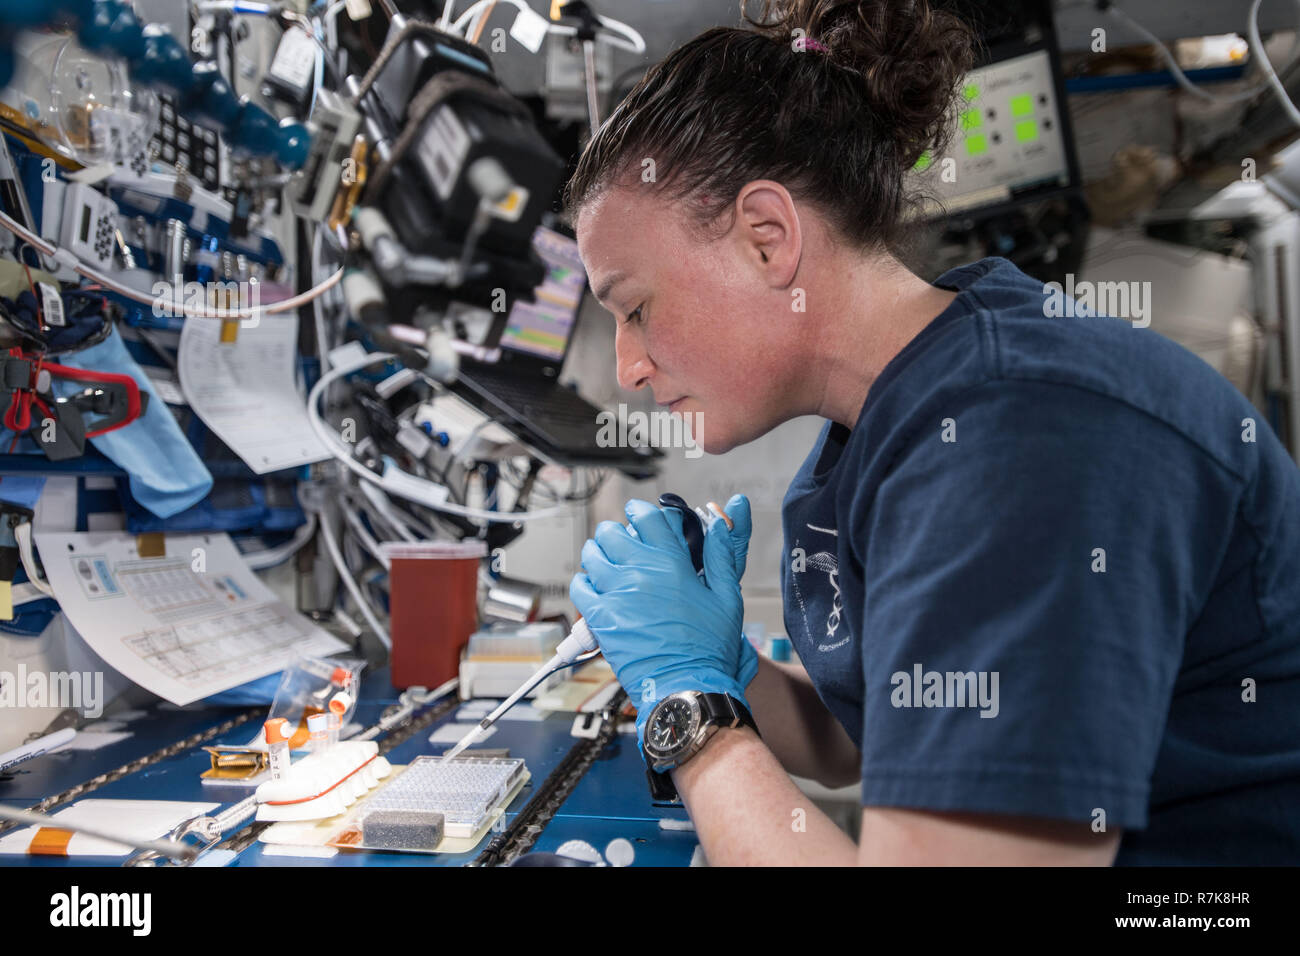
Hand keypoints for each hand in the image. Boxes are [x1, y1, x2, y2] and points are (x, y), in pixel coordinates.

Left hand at [570, 498, 754, 750]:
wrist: (688, 686)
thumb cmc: (709, 647)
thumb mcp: (727, 595)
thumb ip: (721, 553)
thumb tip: (721, 518)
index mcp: (672, 562)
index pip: (646, 516)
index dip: (642, 512)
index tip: (642, 518)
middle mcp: (640, 572)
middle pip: (612, 531)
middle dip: (619, 534)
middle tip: (627, 547)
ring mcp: (616, 594)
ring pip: (592, 554)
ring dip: (600, 555)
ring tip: (611, 567)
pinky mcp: (600, 618)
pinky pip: (579, 586)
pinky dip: (586, 584)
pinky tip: (599, 592)